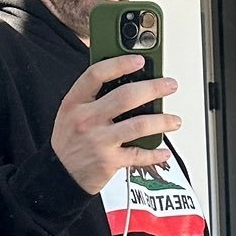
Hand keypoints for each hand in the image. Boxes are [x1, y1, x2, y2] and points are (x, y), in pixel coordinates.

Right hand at [51, 54, 181, 194]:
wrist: (60, 176)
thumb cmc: (70, 141)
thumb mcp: (71, 113)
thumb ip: (92, 97)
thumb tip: (127, 80)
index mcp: (75, 103)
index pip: (96, 75)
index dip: (119, 64)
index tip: (140, 60)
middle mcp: (86, 120)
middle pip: (125, 97)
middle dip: (153, 88)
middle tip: (169, 85)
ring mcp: (99, 141)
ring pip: (138, 125)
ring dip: (162, 121)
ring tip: (174, 120)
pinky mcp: (109, 161)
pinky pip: (139, 155)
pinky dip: (155, 153)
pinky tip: (163, 150)